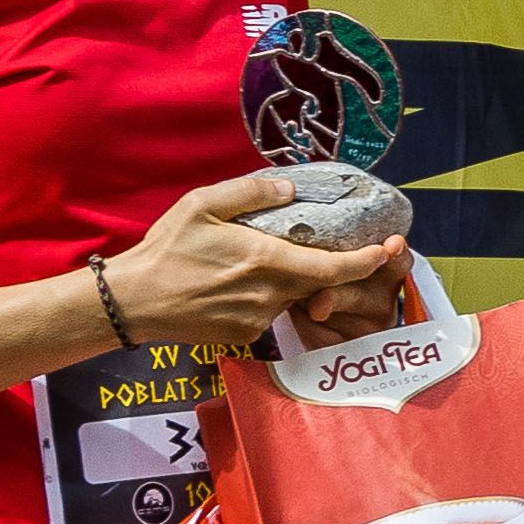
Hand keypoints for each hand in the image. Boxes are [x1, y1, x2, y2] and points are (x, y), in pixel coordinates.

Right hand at [110, 174, 401, 346]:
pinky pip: (270, 311)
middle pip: (317, 283)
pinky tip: (241, 280)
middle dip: (332, 267)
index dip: (366, 261)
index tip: (389, 249)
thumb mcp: (202, 205)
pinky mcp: (244, 335)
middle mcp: (269, 295)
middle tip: (340, 245)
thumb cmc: (166, 250)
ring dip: (294, 279)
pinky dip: (269, 294)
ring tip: (267, 258)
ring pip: (293, 297)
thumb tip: (288, 189)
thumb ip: (249, 195)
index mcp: (265, 261)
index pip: (331, 268)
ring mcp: (258, 320)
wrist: (133, 302)